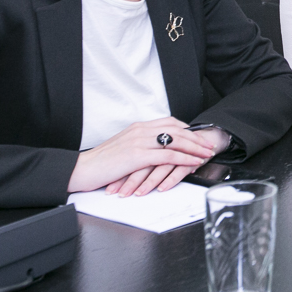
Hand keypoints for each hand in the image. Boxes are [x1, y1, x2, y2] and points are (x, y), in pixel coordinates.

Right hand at [68, 117, 216, 194]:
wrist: (82, 169)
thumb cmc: (101, 163)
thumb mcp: (124, 149)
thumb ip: (140, 145)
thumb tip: (156, 151)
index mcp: (138, 127)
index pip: (169, 122)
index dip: (187, 129)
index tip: (198, 136)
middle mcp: (140, 130)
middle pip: (176, 129)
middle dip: (196, 137)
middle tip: (209, 144)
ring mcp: (139, 141)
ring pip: (176, 140)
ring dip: (195, 147)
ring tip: (207, 154)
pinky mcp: (138, 155)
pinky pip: (168, 155)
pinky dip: (184, 158)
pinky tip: (193, 162)